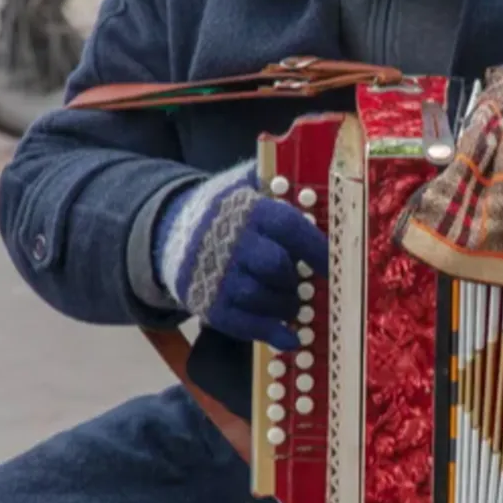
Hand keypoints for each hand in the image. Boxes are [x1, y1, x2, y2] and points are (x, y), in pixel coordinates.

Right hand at [154, 160, 326, 349]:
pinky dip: (269, 333)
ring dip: (287, 305)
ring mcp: (217, 277)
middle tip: (310, 284)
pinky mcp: (208, 304)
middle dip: (297, 278)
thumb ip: (274, 178)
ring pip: (261, 297)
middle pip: (275, 266)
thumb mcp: (243, 184)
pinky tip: (290, 337)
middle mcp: (231, 244)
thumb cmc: (223, 210)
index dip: (317, 248)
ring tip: (296, 303)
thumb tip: (314, 165)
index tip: (336, 263)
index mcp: (247, 210)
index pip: (288, 227)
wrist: (166, 233)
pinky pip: (242, 324)